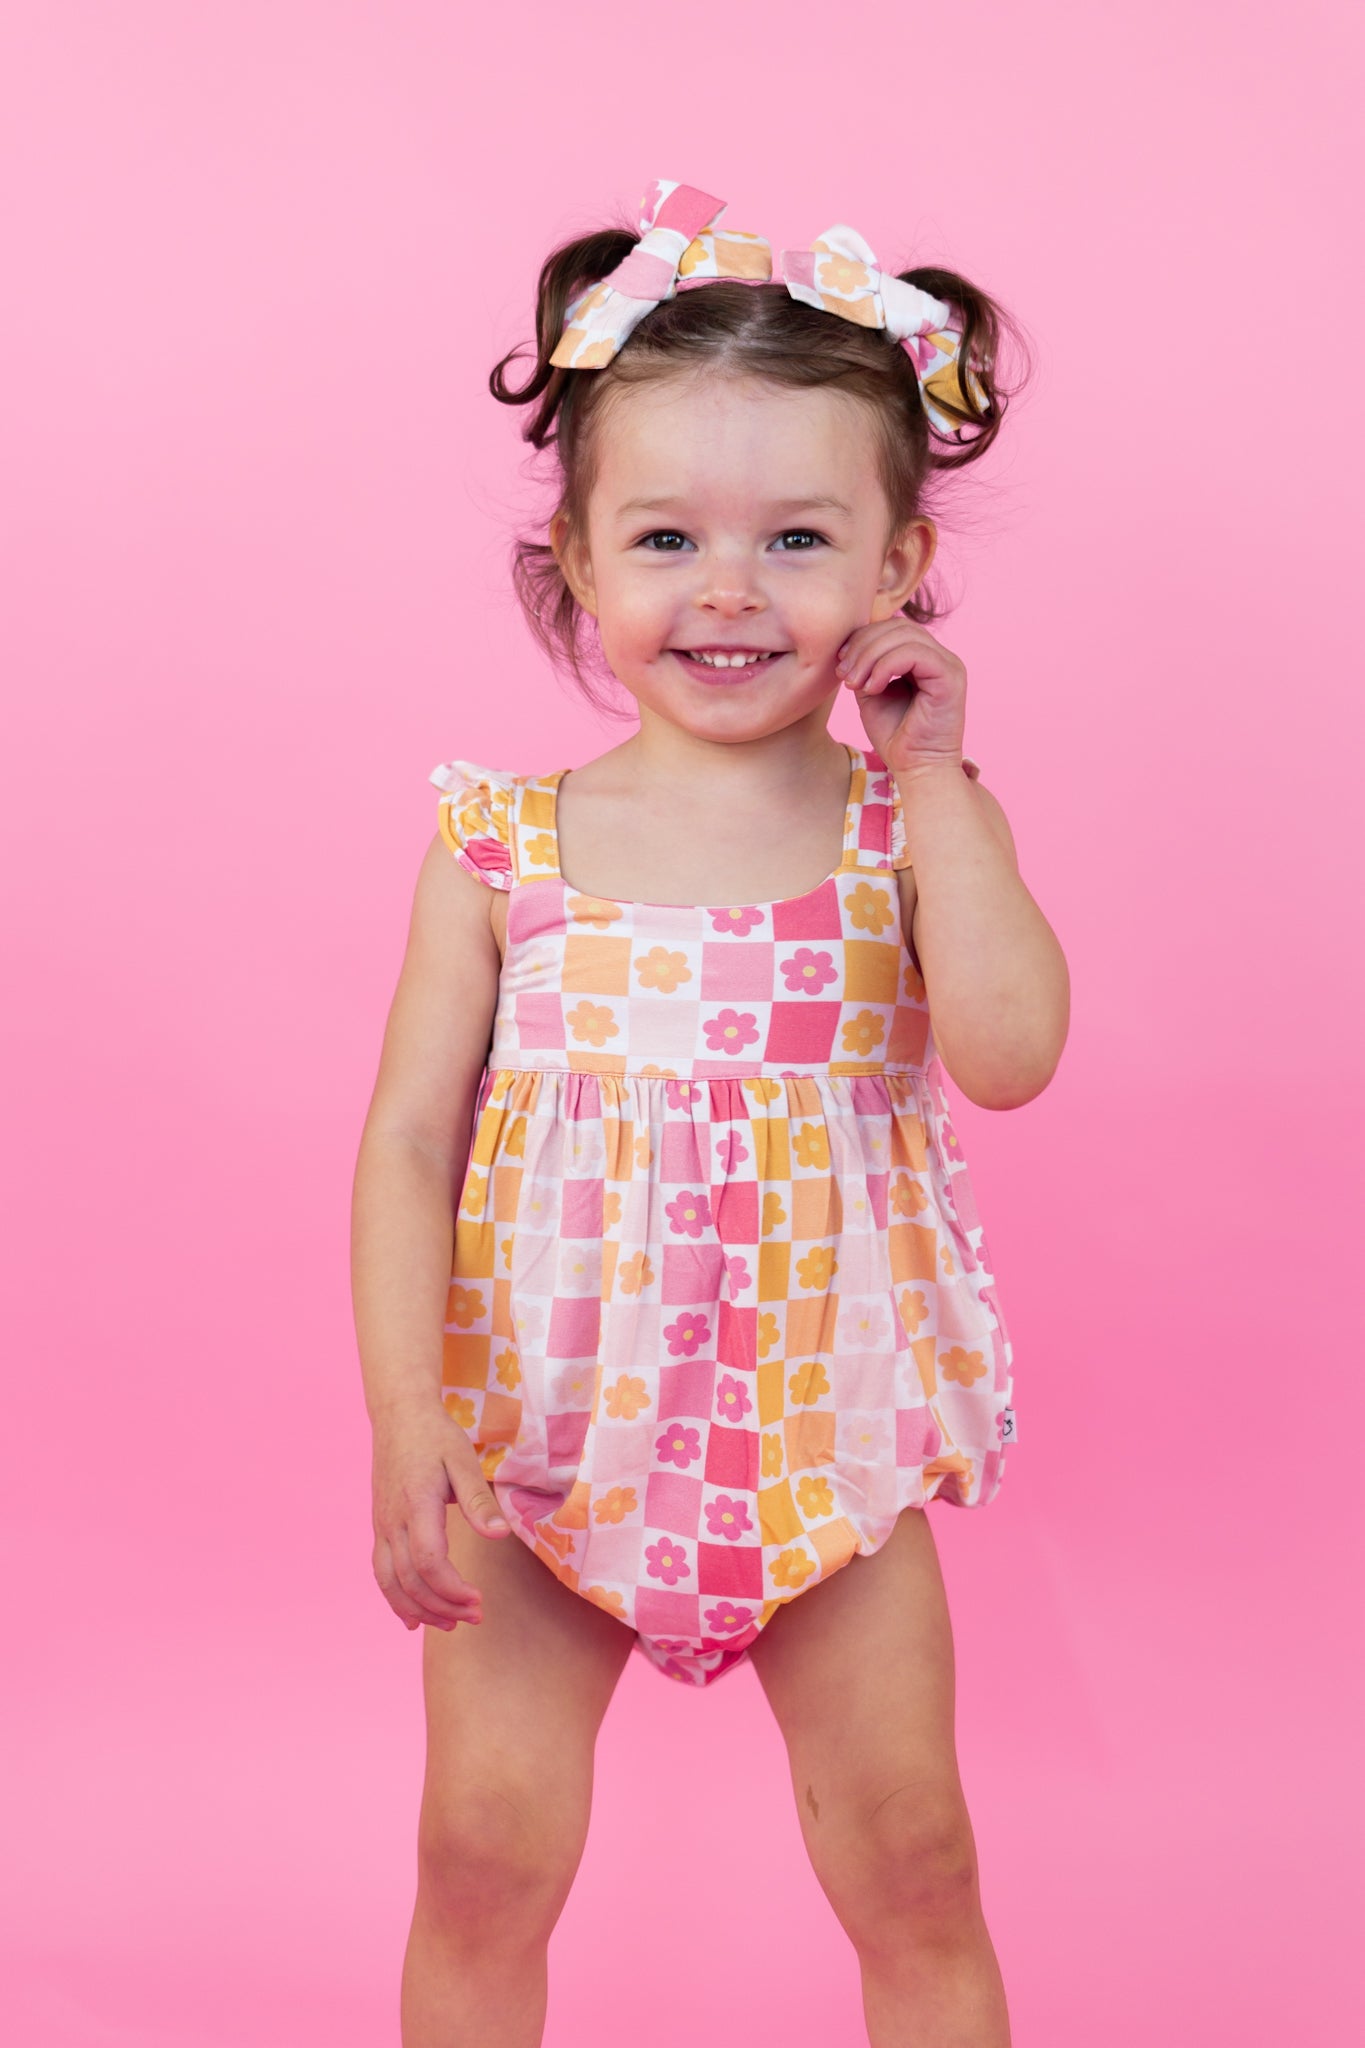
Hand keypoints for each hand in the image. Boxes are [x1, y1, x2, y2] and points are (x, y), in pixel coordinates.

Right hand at [370, 1402, 511, 1631]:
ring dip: (419, 1610)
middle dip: (443, 1606)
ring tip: (450, 1624)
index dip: (452, 1589)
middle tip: (476, 1616)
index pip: (429, 1562)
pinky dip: (395, 1600)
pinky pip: (381, 1572)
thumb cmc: (435, 1436)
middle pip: (410, 1581)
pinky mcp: (380, 1528)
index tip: (479, 1600)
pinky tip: (412, 1619)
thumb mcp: (464, 1459)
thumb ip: (478, 1500)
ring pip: (389, 1583)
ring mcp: (382, 1526)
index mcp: (416, 1503)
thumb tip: (499, 1534)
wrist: (398, 1416)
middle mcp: (393, 1520)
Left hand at [836, 618, 966, 773]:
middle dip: (863, 645)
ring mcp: (948, 664)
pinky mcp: (951, 676)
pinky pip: (915, 653)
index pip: (892, 627)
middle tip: (844, 674)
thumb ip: (867, 665)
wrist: (917, 769)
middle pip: (897, 626)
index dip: (863, 638)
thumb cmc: (895, 736)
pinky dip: (886, 666)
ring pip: (904, 635)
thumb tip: (850, 642)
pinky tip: (873, 687)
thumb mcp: (872, 693)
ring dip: (870, 656)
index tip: (840, 665)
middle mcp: (940, 656)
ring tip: (855, 684)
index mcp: (923, 657)